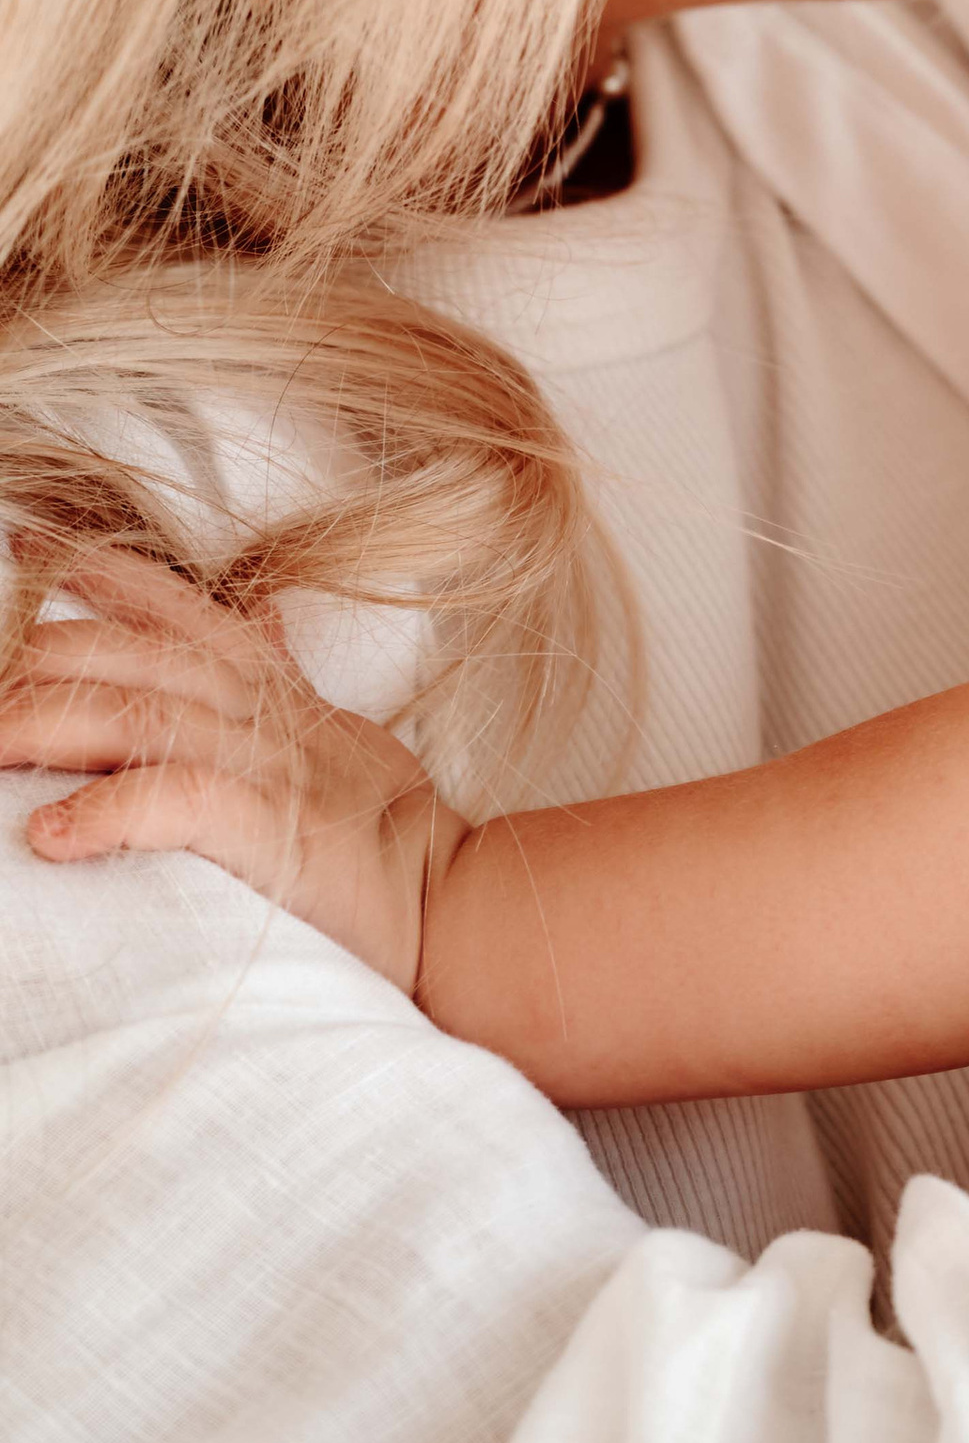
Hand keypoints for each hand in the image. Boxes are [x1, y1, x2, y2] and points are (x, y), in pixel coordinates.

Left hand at [0, 546, 465, 986]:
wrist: (452, 898)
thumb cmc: (381, 824)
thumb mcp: (333, 728)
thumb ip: (284, 672)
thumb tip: (264, 615)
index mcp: (265, 678)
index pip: (169, 603)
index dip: (93, 570)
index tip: (24, 543)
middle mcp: (256, 706)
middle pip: (122, 655)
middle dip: (30, 663)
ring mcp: (265, 761)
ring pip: (132, 715)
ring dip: (41, 727)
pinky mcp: (272, 826)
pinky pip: (176, 800)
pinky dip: (107, 810)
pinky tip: (52, 832)